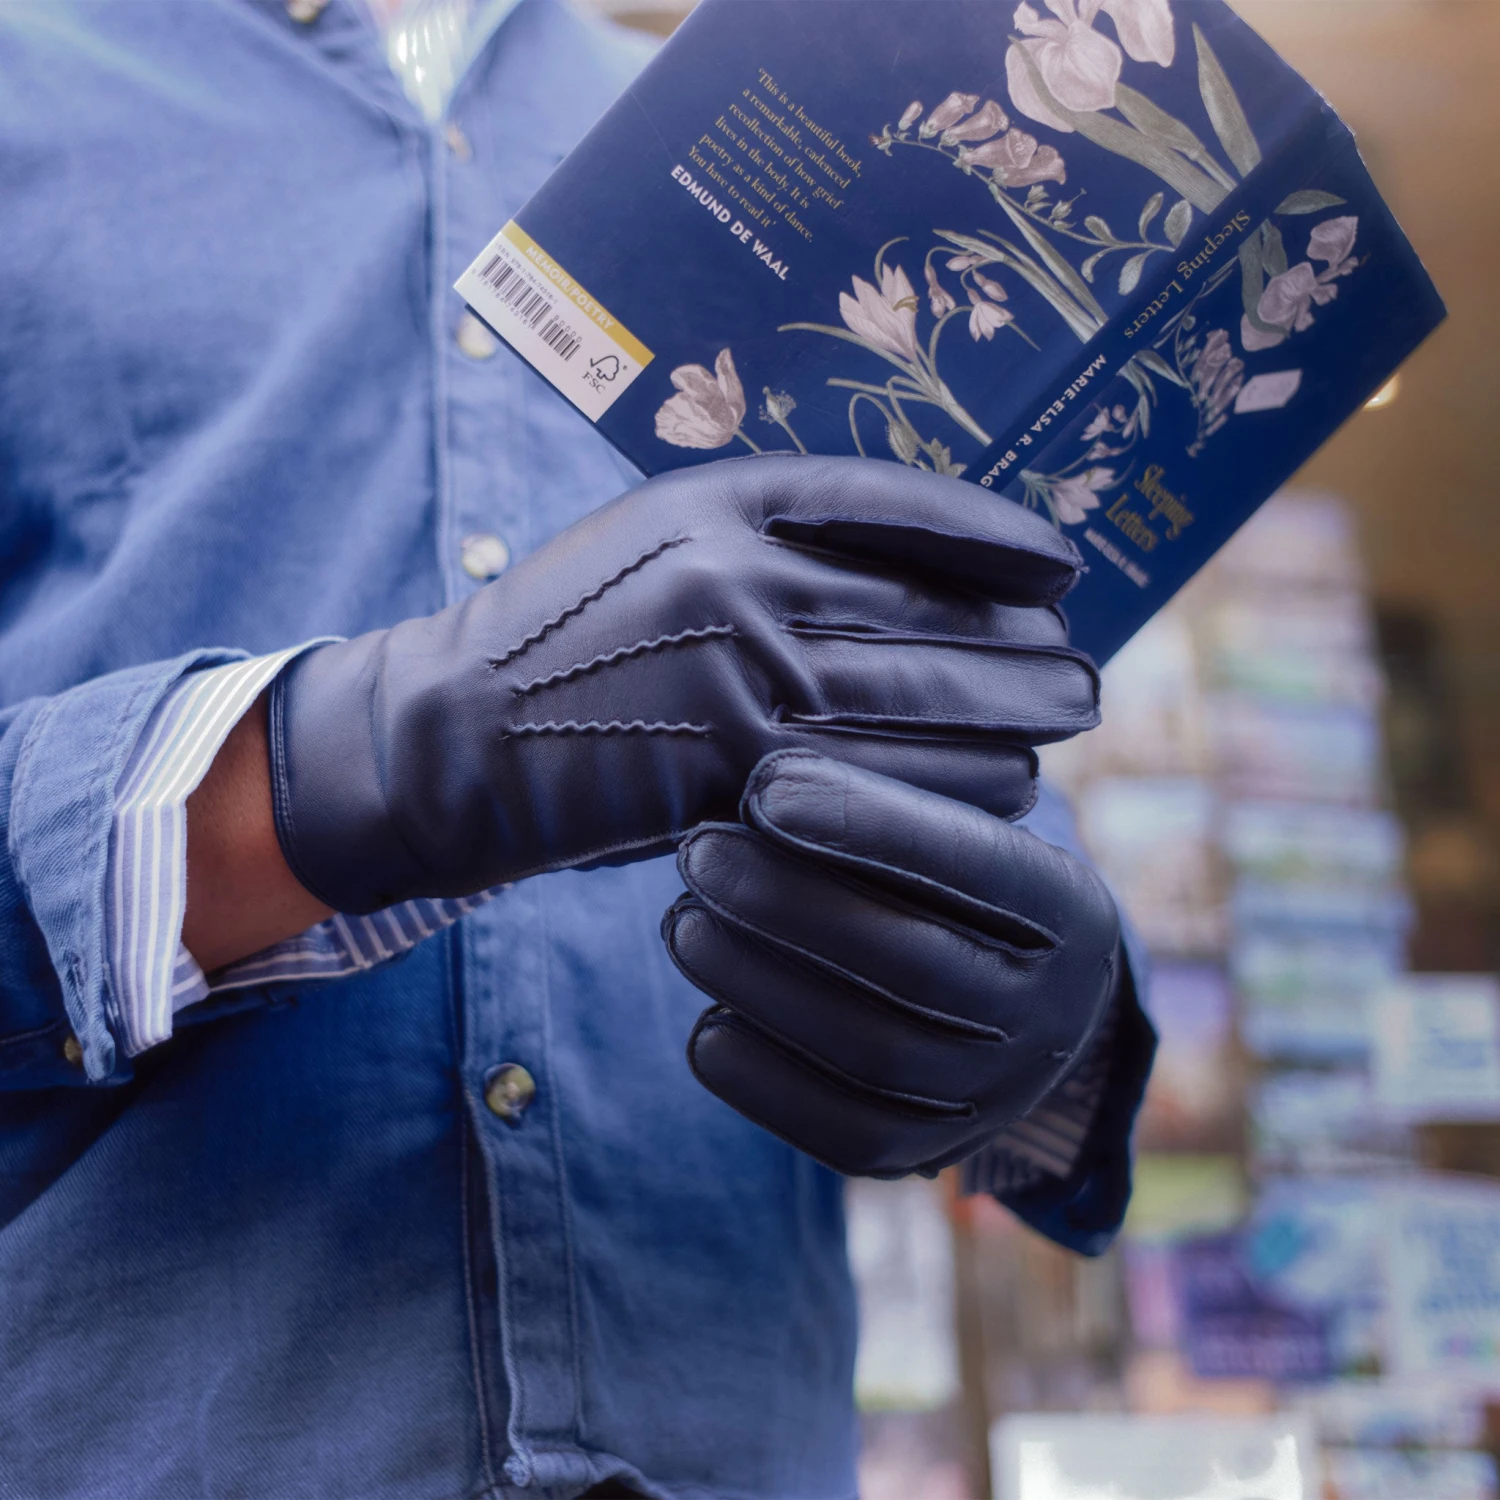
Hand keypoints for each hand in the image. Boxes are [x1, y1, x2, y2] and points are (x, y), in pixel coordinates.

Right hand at [269, 455, 1098, 912]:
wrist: (454, 732)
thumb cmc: (564, 636)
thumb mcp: (654, 541)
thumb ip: (766, 537)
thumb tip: (912, 565)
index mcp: (720, 498)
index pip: (896, 501)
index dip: (994, 530)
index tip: (1061, 562)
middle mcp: (739, 571)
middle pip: (931, 608)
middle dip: (1027, 645)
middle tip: (1088, 670)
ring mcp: (736, 672)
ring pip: (922, 700)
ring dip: (1012, 719)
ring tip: (1063, 726)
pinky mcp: (729, 770)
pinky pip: (880, 780)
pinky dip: (956, 788)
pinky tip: (1005, 792)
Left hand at [663, 751, 1121, 1177]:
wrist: (1021, 1009)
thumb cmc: (958, 886)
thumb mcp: (965, 826)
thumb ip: (891, 797)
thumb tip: (764, 771)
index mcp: (1071, 911)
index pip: (975, 863)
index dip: (867, 825)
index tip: (765, 787)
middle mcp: (1051, 1013)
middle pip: (915, 961)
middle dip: (790, 903)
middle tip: (700, 852)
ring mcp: (997, 1094)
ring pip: (876, 1051)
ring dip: (763, 985)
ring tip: (685, 924)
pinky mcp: (933, 1151)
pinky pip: (849, 1134)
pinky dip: (767, 1085)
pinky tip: (706, 1030)